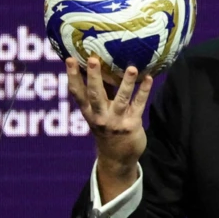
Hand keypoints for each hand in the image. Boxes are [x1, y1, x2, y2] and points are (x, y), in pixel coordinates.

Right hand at [66, 56, 152, 201]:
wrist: (117, 158)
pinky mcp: (132, 125)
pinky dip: (144, 91)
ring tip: (131, 67)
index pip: (77, 92)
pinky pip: (138, 105)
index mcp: (88, 112)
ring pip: (121, 99)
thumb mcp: (96, 114)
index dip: (73, 76)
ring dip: (126, 83)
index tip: (69, 59)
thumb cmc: (107, 128)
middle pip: (95, 94)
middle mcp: (100, 116)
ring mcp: (116, 121)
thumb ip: (98, 94)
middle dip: (94, 77)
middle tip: (93, 59)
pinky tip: (149, 78)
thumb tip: (99, 65)